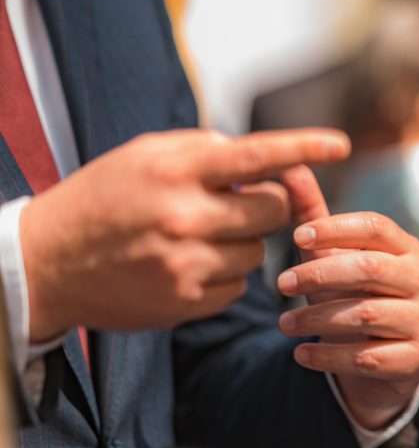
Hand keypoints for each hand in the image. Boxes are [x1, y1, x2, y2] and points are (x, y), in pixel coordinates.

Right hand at [20, 129, 349, 341]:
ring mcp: (187, 263)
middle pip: (272, 210)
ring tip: (199, 238)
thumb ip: (202, 150)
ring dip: (243, 244)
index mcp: (174, 171)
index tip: (341, 146)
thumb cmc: (103, 199)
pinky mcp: (188, 301)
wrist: (48, 263)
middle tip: (236, 205)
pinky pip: (239, 286)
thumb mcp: (143, 156)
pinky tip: (190, 267)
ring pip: (259, 253)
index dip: (302, 149)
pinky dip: (225, 276)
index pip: (254, 155)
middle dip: (266, 206)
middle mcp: (185, 216)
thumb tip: (257, 159)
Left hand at [276, 167, 418, 429]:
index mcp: (405, 248)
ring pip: (366, 315)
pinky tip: (300, 355)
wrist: (381, 361)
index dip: (337, 228)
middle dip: (320, 275)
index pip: (376, 227)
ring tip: (282, 325)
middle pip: (371, 269)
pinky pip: (369, 357)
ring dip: (317, 319)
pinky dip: (329, 357)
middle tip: (280, 283)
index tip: (295, 236)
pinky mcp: (418, 359)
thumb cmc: (352, 296)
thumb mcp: (332, 257)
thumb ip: (313, 215)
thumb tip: (289, 164)